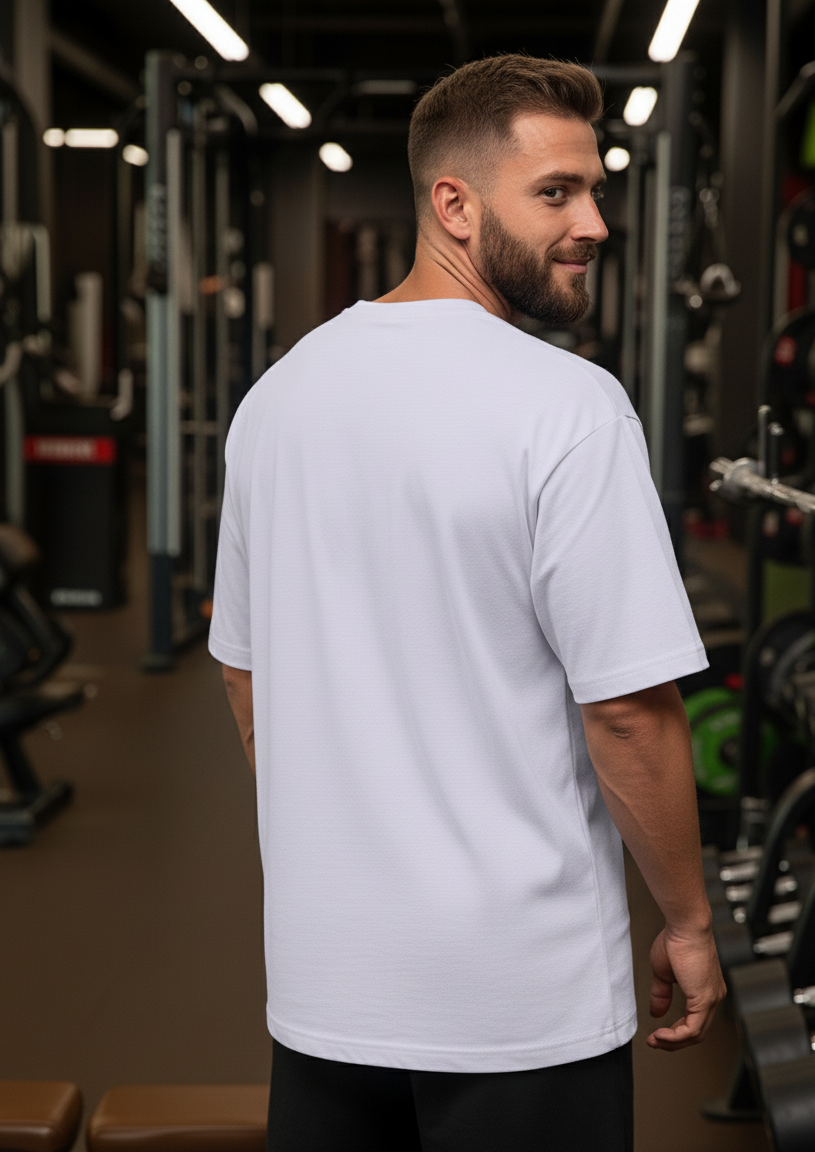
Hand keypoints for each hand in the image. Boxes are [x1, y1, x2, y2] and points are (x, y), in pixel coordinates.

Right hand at [647, 925, 725, 1050]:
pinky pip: (692, 1029)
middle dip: (673, 1041)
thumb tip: (657, 1012)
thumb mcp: (664, 973)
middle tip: (654, 1042)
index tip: (658, 1034)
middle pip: (696, 1032)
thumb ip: (662, 994)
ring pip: (695, 1034)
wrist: (684, 927)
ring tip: (655, 1040)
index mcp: (705, 989)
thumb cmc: (676, 941)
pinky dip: (675, 1036)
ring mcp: (712, 999)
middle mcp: (713, 997)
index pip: (694, 1021)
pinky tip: (661, 1034)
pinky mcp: (705, 1000)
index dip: (675, 1032)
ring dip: (672, 1042)